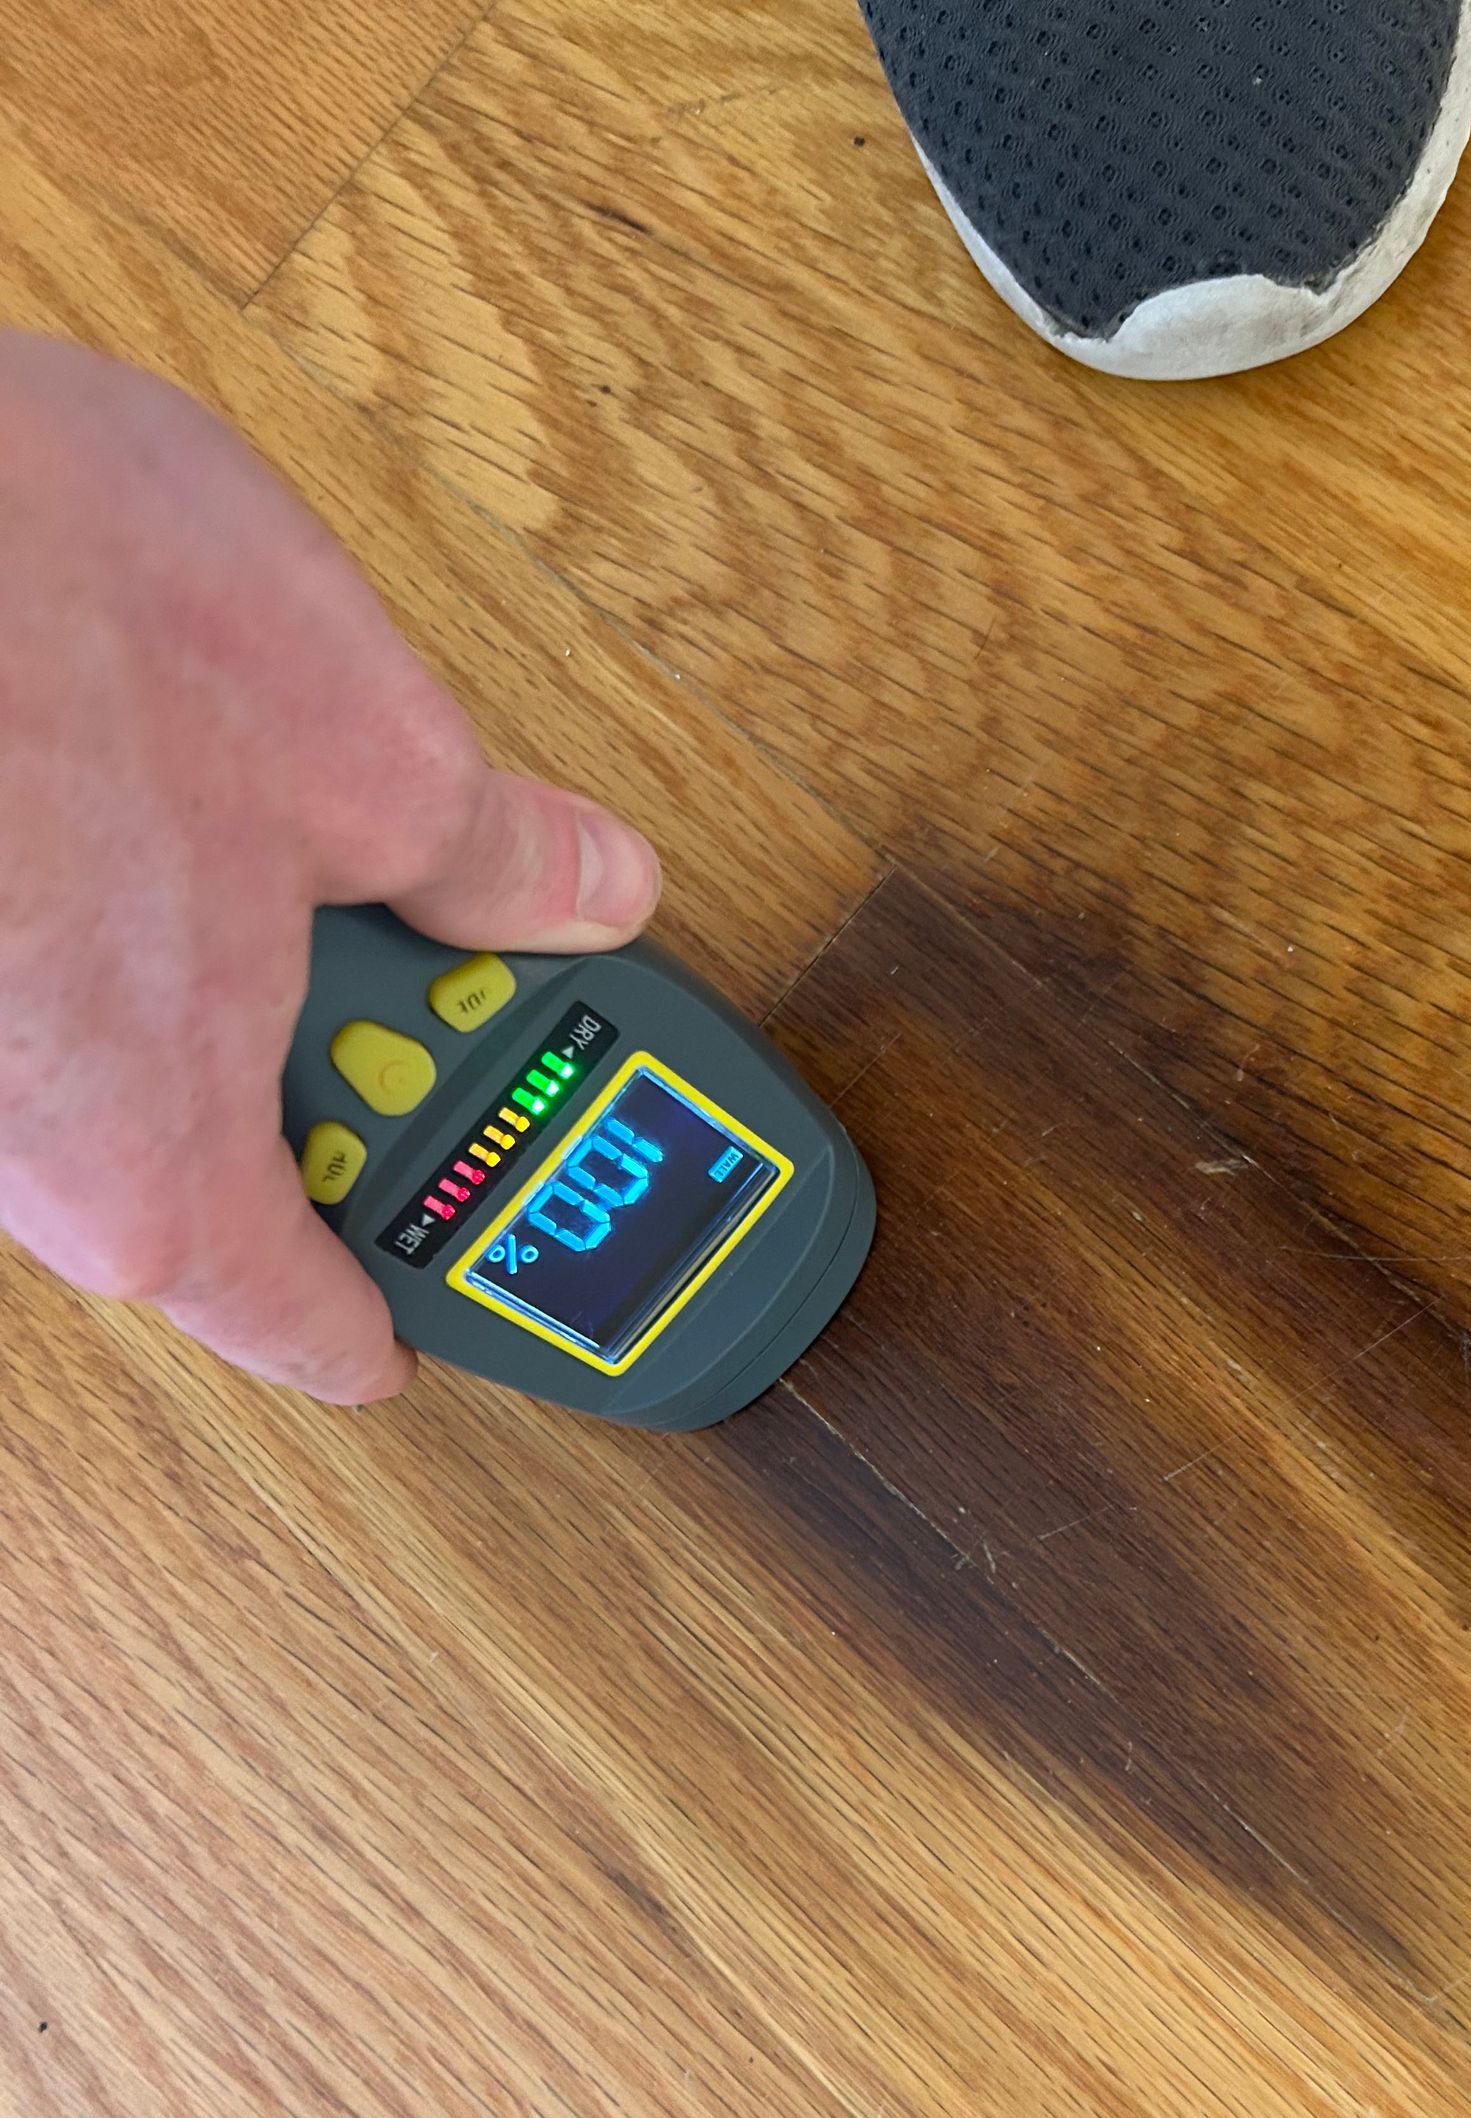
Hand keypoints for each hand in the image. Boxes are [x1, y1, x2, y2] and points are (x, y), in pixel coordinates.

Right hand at [0, 330, 660, 1405]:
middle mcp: (31, 1161)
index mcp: (163, 1173)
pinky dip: (140, 914)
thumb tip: (589, 889)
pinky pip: (65, 988)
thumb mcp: (365, 742)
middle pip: (252, 1188)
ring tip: (302, 831)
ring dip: (251, 977)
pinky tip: (164, 781)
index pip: (329, 1332)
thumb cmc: (44, 606)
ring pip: (147, 1075)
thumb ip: (499, 861)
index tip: (507, 1230)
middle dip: (368, 1081)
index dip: (447, 1277)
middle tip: (447, 949)